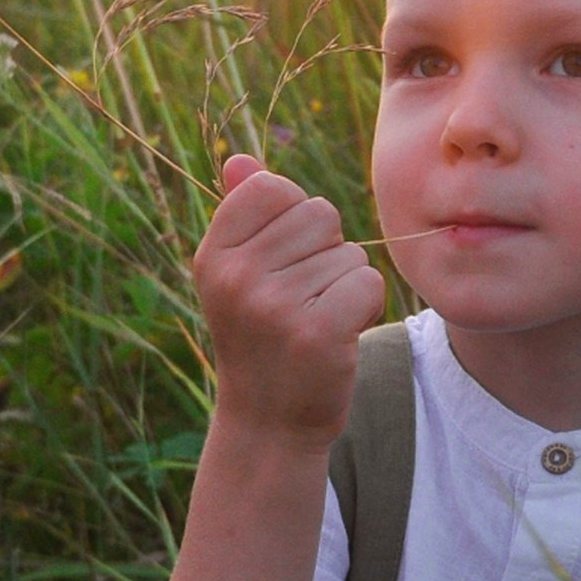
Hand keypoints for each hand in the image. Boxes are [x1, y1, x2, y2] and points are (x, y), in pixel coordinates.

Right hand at [191, 153, 383, 446]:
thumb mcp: (238, 275)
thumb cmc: (260, 337)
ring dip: (344, 282)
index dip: (293, 218)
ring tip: (316, 319)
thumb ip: (242, 213)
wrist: (268, 422)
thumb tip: (240, 158)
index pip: (273, 187)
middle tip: (301, 299)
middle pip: (319, 214)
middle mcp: (236, 277)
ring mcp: (275, 306)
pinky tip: (338, 334)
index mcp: (213, 255)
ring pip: (348, 250)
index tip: (280, 262)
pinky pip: (367, 279)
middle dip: (324, 251)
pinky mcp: (318, 332)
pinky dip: (365, 304)